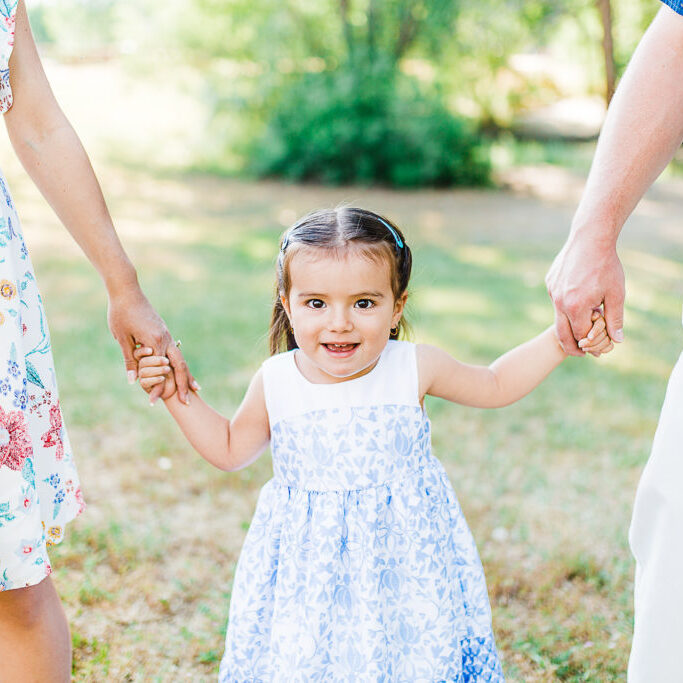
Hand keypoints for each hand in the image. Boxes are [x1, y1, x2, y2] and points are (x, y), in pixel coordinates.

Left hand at [107, 286, 197, 403]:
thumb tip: (133, 381)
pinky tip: (182, 370)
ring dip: (187, 375)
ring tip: (196, 389)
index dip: (157, 388)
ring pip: (181, 359)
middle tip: (188, 402)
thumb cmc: (121, 313)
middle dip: (184, 385)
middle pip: (179, 366)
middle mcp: (165, 339)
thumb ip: (130, 360)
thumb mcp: (122, 338)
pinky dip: (181, 363)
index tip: (153, 402)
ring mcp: (167, 335)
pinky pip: (176, 352)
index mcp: (154, 342)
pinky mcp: (164, 332)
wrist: (127, 291)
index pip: (160, 371)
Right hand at [545, 232, 624, 355]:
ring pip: (559, 315)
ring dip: (570, 321)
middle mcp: (559, 301)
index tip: (595, 350)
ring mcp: (552, 291)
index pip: (580, 335)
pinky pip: (557, 299)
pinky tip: (578, 296)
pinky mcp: (550, 282)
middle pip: (562, 333)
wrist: (590, 238)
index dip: (589, 344)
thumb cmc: (606, 265)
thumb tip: (617, 340)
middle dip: (571, 346)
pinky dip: (566, 304)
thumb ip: (615, 318)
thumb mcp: (616, 293)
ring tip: (583, 323)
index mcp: (576, 307)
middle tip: (579, 353)